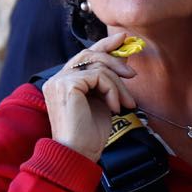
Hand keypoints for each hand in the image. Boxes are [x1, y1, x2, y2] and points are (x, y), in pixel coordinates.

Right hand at [42, 33, 136, 160]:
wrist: (79, 153)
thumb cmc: (90, 134)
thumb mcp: (103, 101)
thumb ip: (108, 81)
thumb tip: (123, 59)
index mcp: (64, 82)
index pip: (84, 56)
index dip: (104, 44)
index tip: (122, 39)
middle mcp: (57, 79)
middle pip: (90, 55)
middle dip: (115, 59)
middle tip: (133, 74)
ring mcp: (60, 81)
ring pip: (98, 66)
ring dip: (118, 85)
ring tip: (126, 104)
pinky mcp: (67, 85)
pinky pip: (99, 76)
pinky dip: (113, 90)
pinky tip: (114, 107)